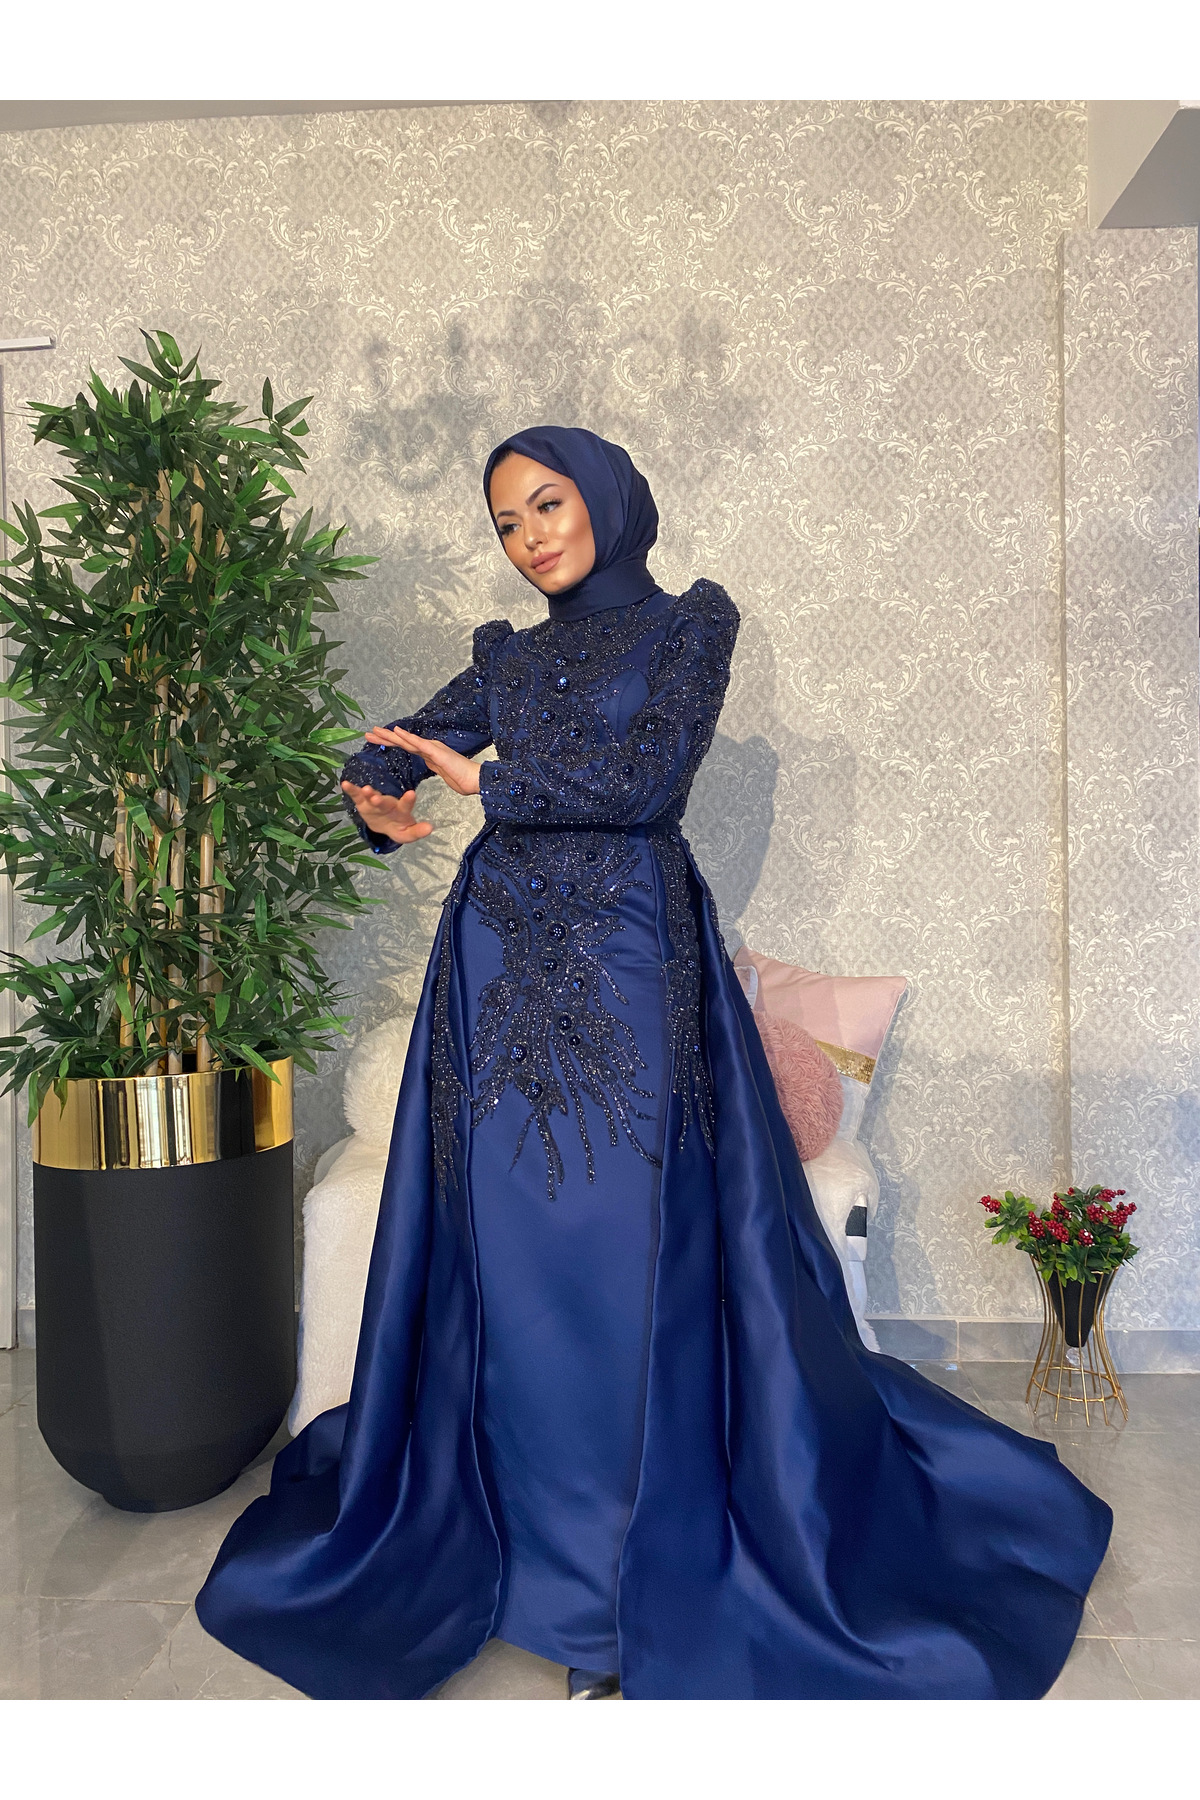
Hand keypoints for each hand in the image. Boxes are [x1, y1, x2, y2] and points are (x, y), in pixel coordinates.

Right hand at [340, 782, 432, 843]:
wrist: (383, 825)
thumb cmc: (398, 827)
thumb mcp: (407, 833)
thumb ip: (417, 831)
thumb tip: (430, 828)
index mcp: (400, 810)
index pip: (405, 805)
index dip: (408, 800)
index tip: (411, 794)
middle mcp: (388, 803)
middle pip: (384, 801)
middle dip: (380, 800)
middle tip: (376, 797)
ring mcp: (374, 802)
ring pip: (371, 796)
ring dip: (367, 793)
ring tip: (364, 790)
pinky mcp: (362, 803)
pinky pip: (356, 795)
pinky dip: (351, 790)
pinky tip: (345, 784)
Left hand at [363, 725, 481, 796]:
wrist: (476, 780)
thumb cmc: (464, 780)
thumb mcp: (445, 774)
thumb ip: (437, 769)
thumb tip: (433, 766)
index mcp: (430, 754)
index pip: (406, 747)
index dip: (392, 742)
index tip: (377, 740)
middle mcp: (429, 748)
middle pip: (403, 741)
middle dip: (385, 737)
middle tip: (369, 733)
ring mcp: (433, 749)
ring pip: (407, 740)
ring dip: (391, 735)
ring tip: (376, 730)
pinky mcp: (436, 753)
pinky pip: (418, 744)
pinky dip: (407, 737)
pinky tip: (396, 731)